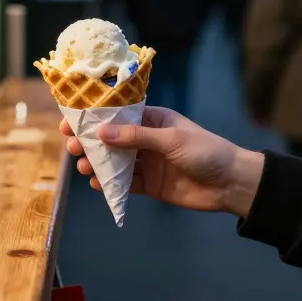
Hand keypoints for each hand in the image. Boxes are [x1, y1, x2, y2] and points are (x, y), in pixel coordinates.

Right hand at [59, 106, 264, 217]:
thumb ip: (136, 136)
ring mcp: (147, 163)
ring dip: (97, 163)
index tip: (70, 122)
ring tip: (84, 167)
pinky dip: (110, 184)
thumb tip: (101, 132)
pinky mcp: (150, 185)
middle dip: (89, 142)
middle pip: (111, 139)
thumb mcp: (171, 139)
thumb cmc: (206, 152)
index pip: (117, 115)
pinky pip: (125, 183)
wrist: (231, 184)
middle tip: (72, 147)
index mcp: (152, 120)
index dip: (93, 118)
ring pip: (115, 161)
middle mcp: (146, 139)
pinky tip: (98, 184)